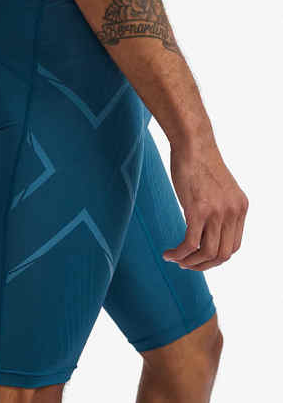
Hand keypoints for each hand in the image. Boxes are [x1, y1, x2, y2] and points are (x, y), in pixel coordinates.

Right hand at [163, 141, 247, 270]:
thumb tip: (205, 226)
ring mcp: (217, 212)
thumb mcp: (218, 188)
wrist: (193, 144)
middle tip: (184, 264)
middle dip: (202, 265)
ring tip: (174, 259)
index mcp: (240, 208)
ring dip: (189, 262)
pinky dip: (178, 253)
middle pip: (222, 254)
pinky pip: (190, 243)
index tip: (197, 257)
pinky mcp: (198, 210)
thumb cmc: (199, 162)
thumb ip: (218, 207)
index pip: (233, 246)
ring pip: (206, 253)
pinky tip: (168, 253)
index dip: (215, 257)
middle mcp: (233, 212)